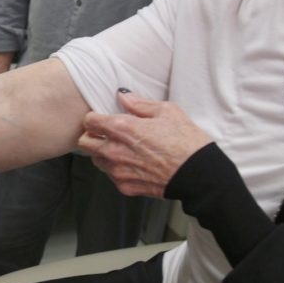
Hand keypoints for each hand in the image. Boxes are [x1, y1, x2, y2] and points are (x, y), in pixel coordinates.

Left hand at [77, 90, 210, 197]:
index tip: (103, 119)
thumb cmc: (186, 141)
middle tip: (107, 134)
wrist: (198, 175)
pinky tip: (133, 164)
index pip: (89, 121)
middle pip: (85, 142)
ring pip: (96, 160)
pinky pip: (111, 176)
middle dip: (92, 136)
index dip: (95, 118)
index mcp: (122, 129)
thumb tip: (123, 96)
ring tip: (122, 149)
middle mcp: (115, 151)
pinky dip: (117, 169)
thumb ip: (139, 103)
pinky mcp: (125, 187)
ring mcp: (118, 171)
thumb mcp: (167, 111)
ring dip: (103, 153)